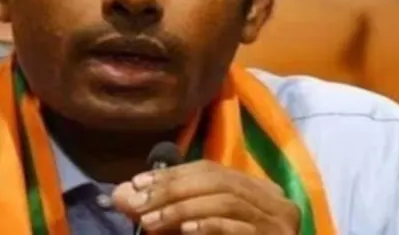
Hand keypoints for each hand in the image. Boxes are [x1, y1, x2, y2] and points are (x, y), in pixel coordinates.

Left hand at [111, 160, 299, 233]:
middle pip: (216, 180)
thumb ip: (164, 208)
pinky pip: (238, 226)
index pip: (209, 169)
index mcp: (257, 188)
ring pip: (225, 200)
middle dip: (172, 189)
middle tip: (139, 203)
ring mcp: (278, 219)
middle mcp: (273, 198)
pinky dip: (209, 226)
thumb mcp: (192, 225)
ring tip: (151, 221)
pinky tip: (186, 232)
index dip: (171, 174)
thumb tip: (120, 194)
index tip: (137, 183)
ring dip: (182, 210)